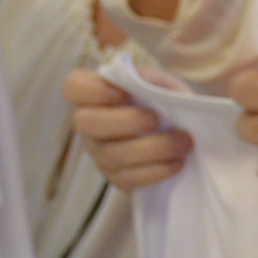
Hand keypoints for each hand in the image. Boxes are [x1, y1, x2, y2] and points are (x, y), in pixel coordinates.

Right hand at [63, 64, 188, 191]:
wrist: (182, 133)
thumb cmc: (164, 102)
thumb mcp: (162, 84)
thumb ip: (152, 79)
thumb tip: (142, 79)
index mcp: (93, 94)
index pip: (73, 87)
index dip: (93, 90)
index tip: (124, 91)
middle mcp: (89, 125)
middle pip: (86, 124)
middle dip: (125, 121)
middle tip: (156, 119)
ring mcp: (99, 154)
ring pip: (113, 155)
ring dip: (153, 148)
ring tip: (184, 141)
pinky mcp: (116, 178)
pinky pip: (129, 179)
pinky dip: (156, 171)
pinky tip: (177, 162)